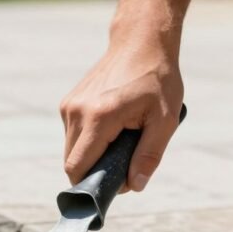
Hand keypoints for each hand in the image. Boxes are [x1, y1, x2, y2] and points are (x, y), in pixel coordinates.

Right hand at [59, 43, 183, 192]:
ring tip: (119, 141)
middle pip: (71, 162)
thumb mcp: (164, 120)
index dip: (90, 185)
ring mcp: (69, 105)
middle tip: (123, 165)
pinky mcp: (68, 102)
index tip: (110, 188)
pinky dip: (88, 141)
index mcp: (100, 117)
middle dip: (93, 172)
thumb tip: (135, 186)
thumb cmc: (157, 80)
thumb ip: (149, 155)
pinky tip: (110, 127)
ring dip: (91, 156)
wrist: (140, 43)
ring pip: (71, 150)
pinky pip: (72, 135)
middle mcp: (77, 111)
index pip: (77, 166)